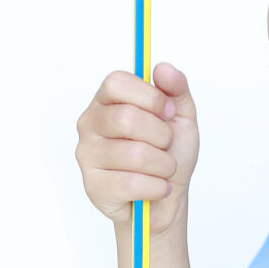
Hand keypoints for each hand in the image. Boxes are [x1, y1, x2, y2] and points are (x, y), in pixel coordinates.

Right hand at [74, 63, 200, 237]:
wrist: (167, 199)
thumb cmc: (169, 153)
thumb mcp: (181, 117)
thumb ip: (176, 89)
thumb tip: (163, 68)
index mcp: (107, 100)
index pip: (116, 82)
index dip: (149, 96)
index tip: (167, 111)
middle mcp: (89, 123)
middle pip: (126, 118)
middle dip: (161, 135)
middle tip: (165, 145)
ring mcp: (87, 155)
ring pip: (135, 154)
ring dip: (163, 165)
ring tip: (163, 169)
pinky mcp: (92, 187)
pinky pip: (132, 184)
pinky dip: (157, 187)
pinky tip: (156, 187)